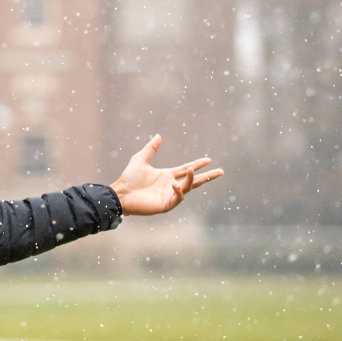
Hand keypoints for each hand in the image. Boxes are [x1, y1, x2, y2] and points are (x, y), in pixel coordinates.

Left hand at [108, 135, 222, 215]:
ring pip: (187, 188)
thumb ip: (151, 149)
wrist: (121, 193)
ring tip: (192, 170)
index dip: (198, 165)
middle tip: (221, 171)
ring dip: (192, 179)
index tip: (209, 160)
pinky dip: (179, 191)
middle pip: (194, 180)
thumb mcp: (140, 159)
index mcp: (167, 175)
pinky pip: (178, 198)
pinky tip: (175, 184)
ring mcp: (170, 195)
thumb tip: (159, 135)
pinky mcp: (166, 204)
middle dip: (208, 176)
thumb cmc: (129, 178)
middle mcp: (171, 185)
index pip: (186, 169)